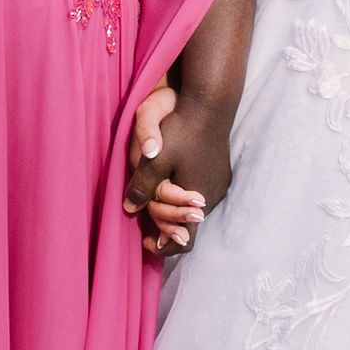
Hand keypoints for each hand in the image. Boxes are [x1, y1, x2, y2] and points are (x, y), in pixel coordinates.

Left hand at [125, 94, 235, 260]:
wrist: (209, 102)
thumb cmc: (182, 130)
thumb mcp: (155, 160)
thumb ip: (142, 188)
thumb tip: (129, 209)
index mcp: (197, 199)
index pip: (185, 240)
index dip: (166, 246)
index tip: (147, 242)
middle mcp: (212, 196)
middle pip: (188, 223)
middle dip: (167, 222)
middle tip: (146, 217)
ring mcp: (219, 182)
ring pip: (195, 205)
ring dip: (176, 205)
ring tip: (156, 195)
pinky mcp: (220, 170)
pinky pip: (201, 190)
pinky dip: (185, 192)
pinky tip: (172, 178)